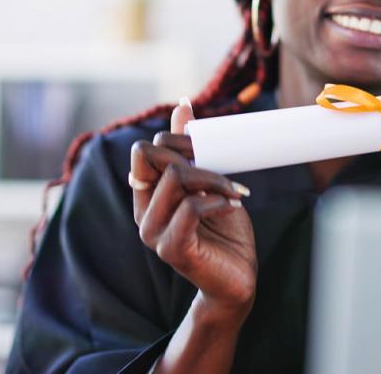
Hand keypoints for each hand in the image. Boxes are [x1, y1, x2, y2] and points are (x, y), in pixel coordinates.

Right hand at [129, 101, 256, 313]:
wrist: (237, 276)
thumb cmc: (223, 226)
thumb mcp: (208, 179)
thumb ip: (191, 149)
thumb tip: (183, 104)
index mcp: (147, 194)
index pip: (144, 150)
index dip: (177, 141)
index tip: (209, 153)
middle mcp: (142, 212)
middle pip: (154, 155)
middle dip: (195, 154)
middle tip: (224, 173)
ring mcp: (153, 232)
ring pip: (176, 177)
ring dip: (214, 177)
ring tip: (235, 192)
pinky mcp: (172, 249)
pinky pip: (191, 207)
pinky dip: (217, 200)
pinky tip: (231, 207)